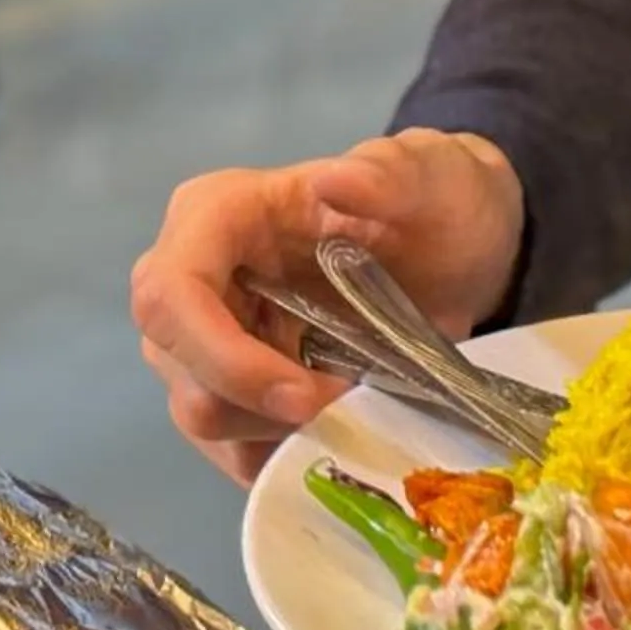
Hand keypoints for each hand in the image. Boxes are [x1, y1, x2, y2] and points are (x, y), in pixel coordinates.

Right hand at [132, 129, 527, 484]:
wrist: (459, 251)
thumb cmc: (432, 203)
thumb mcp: (428, 175)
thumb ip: (388, 175)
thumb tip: (337, 181)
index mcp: (217, 216)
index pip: (171, 292)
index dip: (221, 355)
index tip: (305, 392)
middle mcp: (193, 282)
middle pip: (179, 366)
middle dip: (258, 405)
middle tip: (347, 404)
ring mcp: (205, 344)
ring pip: (202, 415)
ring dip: (279, 431)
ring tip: (356, 406)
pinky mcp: (233, 396)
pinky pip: (235, 449)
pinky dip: (288, 454)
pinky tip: (344, 430)